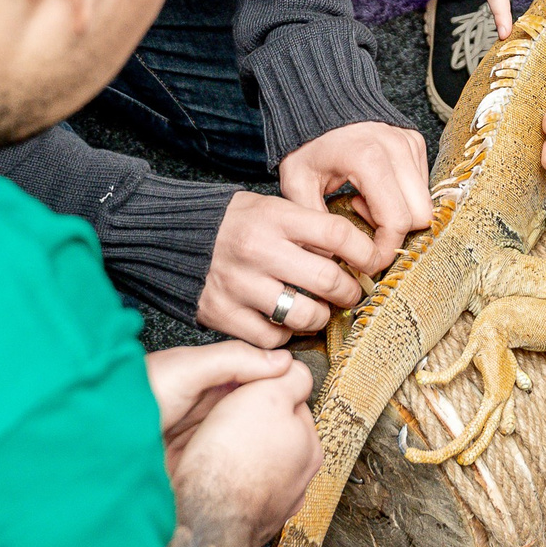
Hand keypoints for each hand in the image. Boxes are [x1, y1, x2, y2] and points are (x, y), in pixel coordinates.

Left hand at [146, 341, 294, 468]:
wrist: (97, 441)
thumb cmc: (133, 394)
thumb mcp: (188, 368)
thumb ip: (234, 360)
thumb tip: (283, 361)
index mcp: (204, 375)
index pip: (252, 374)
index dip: (276, 381)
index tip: (303, 390)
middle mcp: (202, 404)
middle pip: (248, 407)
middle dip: (270, 415)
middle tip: (300, 426)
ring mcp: (198, 435)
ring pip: (240, 436)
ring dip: (257, 441)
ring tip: (285, 450)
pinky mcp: (192, 463)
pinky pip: (225, 461)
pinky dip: (239, 462)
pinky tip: (255, 468)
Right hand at [165, 353, 321, 546]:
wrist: (206, 519)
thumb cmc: (233, 458)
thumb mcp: (267, 395)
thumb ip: (290, 378)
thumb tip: (297, 371)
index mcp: (309, 448)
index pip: (294, 406)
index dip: (266, 393)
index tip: (245, 394)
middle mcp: (298, 480)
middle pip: (275, 435)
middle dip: (253, 425)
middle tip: (226, 419)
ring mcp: (275, 504)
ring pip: (256, 463)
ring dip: (238, 453)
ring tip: (214, 447)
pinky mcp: (249, 522)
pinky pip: (239, 489)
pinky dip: (227, 480)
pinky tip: (212, 474)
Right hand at [197, 191, 373, 344]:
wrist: (172, 237)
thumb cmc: (233, 224)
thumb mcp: (270, 208)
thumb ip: (307, 228)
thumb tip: (355, 254)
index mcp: (274, 217)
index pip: (336, 234)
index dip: (365, 252)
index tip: (373, 262)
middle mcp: (258, 250)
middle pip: (327, 279)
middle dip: (349, 292)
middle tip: (350, 293)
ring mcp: (239, 284)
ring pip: (303, 316)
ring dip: (320, 318)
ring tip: (318, 311)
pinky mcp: (222, 313)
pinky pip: (271, 338)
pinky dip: (284, 336)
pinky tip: (283, 322)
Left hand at [278, 121, 433, 274]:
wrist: (320, 100)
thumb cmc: (308, 143)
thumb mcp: (297, 182)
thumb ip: (314, 223)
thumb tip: (330, 261)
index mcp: (369, 159)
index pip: (397, 221)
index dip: (385, 249)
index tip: (367, 260)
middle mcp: (397, 148)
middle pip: (420, 216)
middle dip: (394, 233)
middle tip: (361, 224)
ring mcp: (410, 143)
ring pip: (425, 203)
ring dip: (399, 215)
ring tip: (364, 204)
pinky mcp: (415, 142)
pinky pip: (422, 186)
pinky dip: (402, 198)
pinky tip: (373, 191)